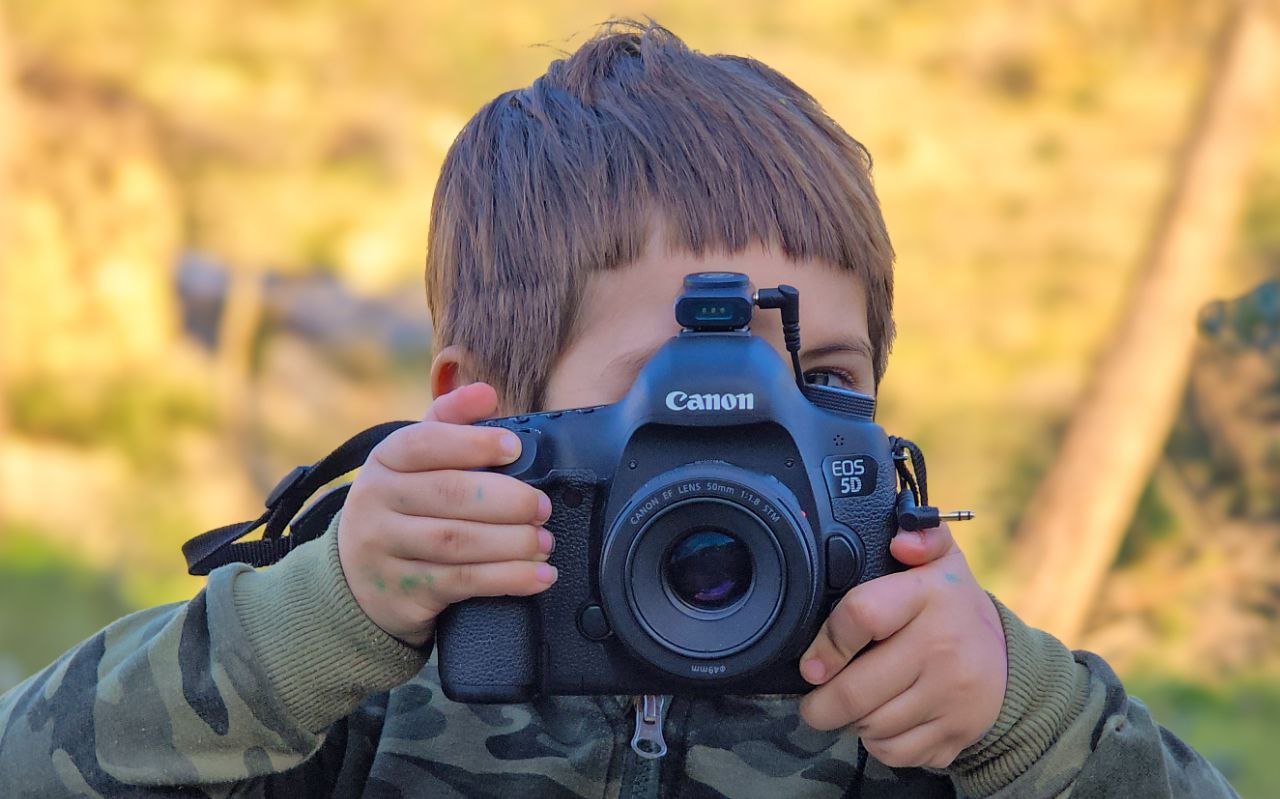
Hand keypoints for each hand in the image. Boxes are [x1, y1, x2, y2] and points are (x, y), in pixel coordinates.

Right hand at [337, 382, 556, 646]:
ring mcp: (384, 550)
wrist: (356, 578)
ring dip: (512, 542)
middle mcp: (375, 502)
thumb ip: (450, 422)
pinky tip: (540, 575)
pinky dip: (508, 579)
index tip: (515, 447)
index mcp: (384, 461)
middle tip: (542, 507)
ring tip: (544, 541)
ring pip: (457, 542)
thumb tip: (486, 392)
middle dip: (506, 500)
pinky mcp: (402, 592)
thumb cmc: (405, 506)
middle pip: (448, 494)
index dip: (473, 443)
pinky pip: (462, 582)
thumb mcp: (416, 461)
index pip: (425, 443)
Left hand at [797, 523, 1006, 768]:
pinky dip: (877, 743)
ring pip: (871, 725)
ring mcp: (952, 696)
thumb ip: (922, 537)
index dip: (827, 643)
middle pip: (855, 690)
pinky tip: (880, 722)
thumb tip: (902, 541)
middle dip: (821, 703)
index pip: (862, 614)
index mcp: (931, 596)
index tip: (811, 663)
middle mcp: (943, 648)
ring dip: (849, 722)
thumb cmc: (953, 609)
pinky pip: (895, 751)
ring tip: (850, 705)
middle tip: (814, 699)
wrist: (1011, 665)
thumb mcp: (941, 562)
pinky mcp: (956, 733)